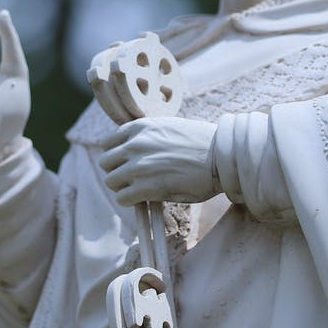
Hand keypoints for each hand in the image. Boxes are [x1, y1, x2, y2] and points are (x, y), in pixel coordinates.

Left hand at [98, 118, 218, 206]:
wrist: (222, 156)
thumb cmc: (201, 144)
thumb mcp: (169, 128)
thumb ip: (147, 136)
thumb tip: (133, 150)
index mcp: (140, 127)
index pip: (108, 143)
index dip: (118, 156)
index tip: (130, 163)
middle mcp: (135, 143)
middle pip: (106, 163)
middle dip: (117, 172)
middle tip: (135, 179)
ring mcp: (138, 165)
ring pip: (111, 181)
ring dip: (123, 187)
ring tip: (141, 189)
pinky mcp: (146, 187)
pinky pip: (122, 198)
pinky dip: (130, 201)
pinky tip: (145, 198)